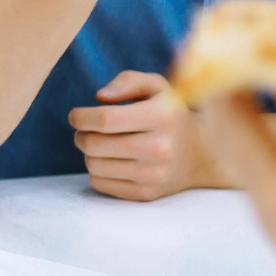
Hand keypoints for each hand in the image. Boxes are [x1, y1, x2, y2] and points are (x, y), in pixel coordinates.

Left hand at [69, 71, 225, 200]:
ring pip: (93, 165)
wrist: (199, 154)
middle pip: (94, 144)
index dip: (81, 117)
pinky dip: (98, 171)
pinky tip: (112, 161)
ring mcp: (153, 175)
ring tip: (100, 144)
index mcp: (162, 116)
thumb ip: (127, 81)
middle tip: (86, 131)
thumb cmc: (168, 113)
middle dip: (81, 135)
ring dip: (88, 153)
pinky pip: (100, 183)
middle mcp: (160, 148)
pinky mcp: (146, 194)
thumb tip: (100, 97)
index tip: (76, 116)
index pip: (105, 119)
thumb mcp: (156, 87)